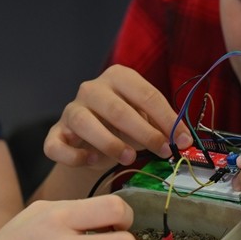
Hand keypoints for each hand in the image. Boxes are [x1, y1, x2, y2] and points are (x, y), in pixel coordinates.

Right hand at [44, 65, 191, 169]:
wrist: (91, 139)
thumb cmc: (123, 125)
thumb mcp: (145, 119)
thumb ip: (162, 126)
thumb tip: (184, 140)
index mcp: (118, 77)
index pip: (146, 95)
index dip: (167, 119)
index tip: (183, 141)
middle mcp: (91, 89)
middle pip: (117, 109)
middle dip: (143, 132)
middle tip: (162, 151)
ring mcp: (71, 110)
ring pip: (84, 122)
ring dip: (109, 143)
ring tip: (130, 158)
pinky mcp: (55, 133)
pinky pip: (57, 145)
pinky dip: (74, 156)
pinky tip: (91, 162)